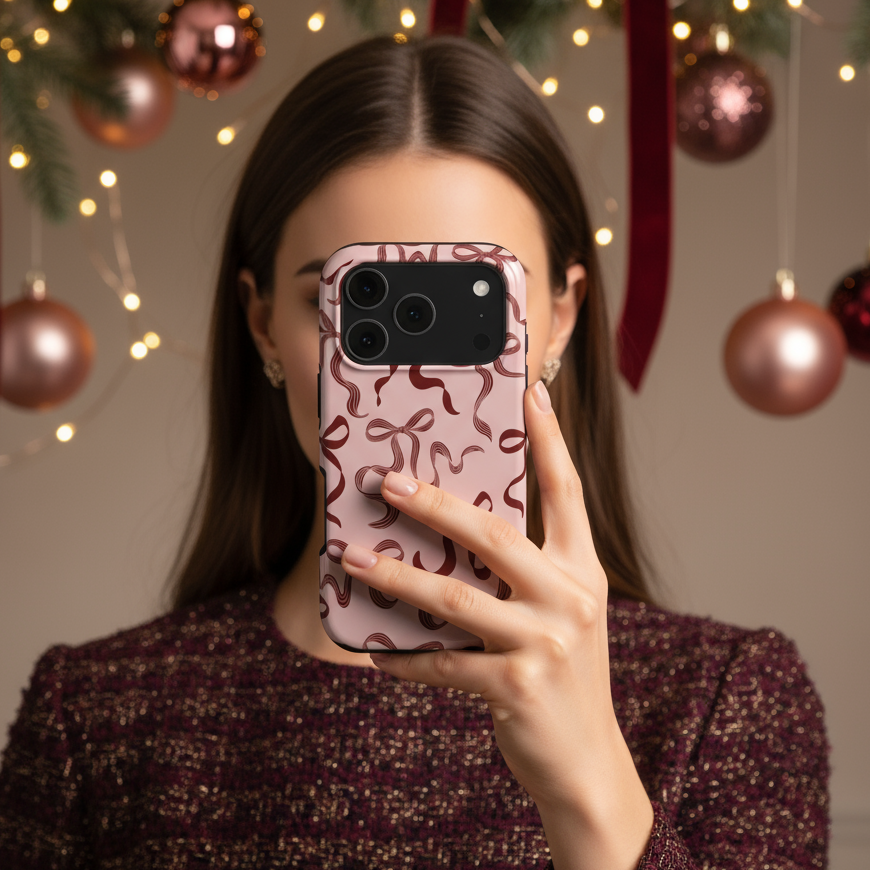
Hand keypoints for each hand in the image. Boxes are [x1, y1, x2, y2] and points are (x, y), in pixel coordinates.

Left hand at [340, 380, 652, 868]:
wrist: (589, 765)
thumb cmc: (565, 678)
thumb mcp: (561, 615)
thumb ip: (525, 574)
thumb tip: (452, 536)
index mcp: (582, 571)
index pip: (566, 490)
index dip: (549, 439)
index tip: (529, 391)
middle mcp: (570, 598)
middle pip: (494, 534)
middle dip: (435, 504)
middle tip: (387, 481)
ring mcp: (545, 643)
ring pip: (456, 598)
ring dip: (396, 577)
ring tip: (351, 557)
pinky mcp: (517, 688)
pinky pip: (444, 665)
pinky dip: (403, 658)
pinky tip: (371, 652)